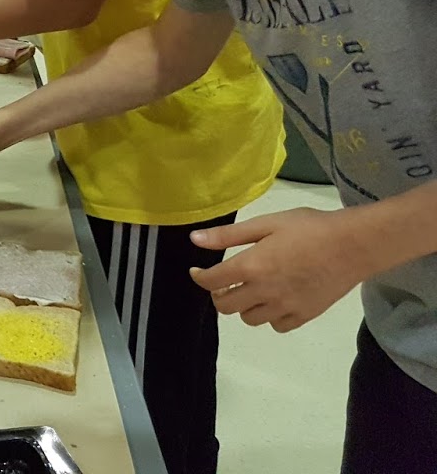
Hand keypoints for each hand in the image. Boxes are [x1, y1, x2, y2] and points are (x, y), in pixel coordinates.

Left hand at [189, 208, 369, 331]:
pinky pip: (277, 326)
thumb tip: (195, 240)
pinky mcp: (305, 316)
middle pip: (226, 307)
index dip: (199, 277)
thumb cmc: (309, 228)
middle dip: (219, 294)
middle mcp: (265, 291)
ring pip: (250, 319)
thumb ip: (228, 235)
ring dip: (243, 306)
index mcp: (252, 266)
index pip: (212, 281)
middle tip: (224, 282)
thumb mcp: (265, 223)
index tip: (197, 271)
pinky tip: (274, 300)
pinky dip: (270, 317)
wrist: (353, 245)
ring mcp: (285, 307)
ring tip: (250, 289)